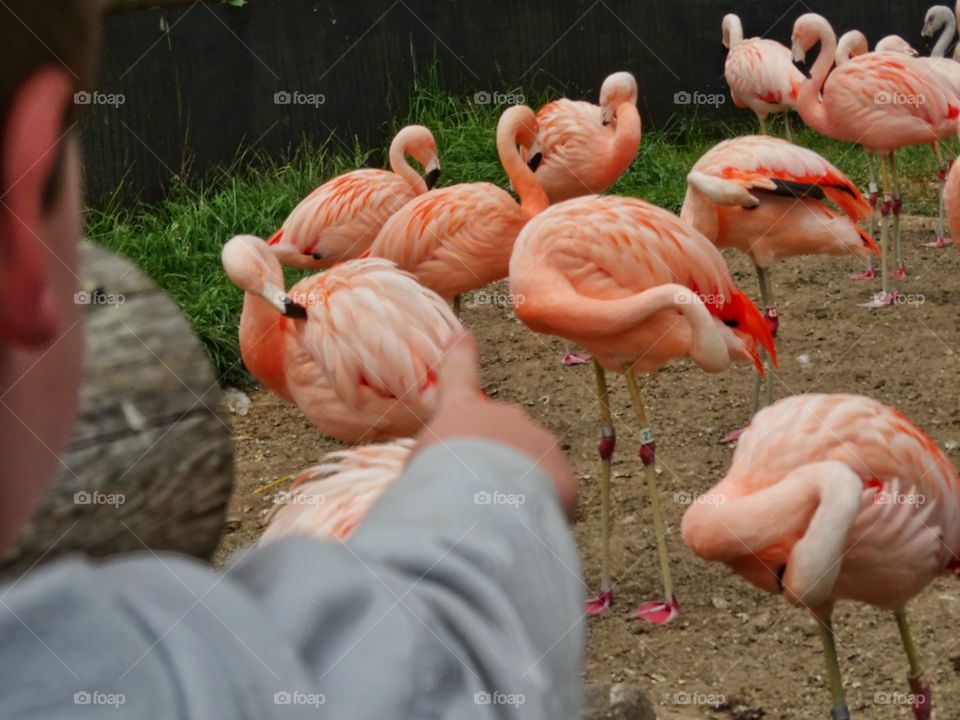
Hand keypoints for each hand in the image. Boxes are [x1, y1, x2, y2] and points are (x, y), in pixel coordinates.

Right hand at [414, 331, 576, 516]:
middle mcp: (502, 415)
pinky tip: (518, 524)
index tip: (464, 335)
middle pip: (499, 434)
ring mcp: (536, 438)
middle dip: (493, 460)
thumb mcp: (420, 467)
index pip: (458, 372)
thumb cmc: (437, 486)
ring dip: (517, 486)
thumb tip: (451, 470)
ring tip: (496, 515)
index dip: (460, 353)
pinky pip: (550, 491)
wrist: (480, 504)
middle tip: (476, 495)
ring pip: (528, 464)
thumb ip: (437, 458)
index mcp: (460, 410)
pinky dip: (538, 507)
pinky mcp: (562, 469)